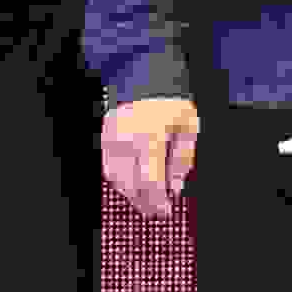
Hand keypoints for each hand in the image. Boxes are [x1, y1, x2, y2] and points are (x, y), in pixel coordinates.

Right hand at [99, 98, 199, 217]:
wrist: (145, 80)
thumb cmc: (169, 103)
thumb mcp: (188, 127)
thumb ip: (182, 159)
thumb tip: (175, 188)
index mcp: (149, 136)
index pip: (150, 181)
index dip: (157, 201)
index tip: (165, 211)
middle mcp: (125, 140)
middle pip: (131, 185)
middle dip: (146, 201)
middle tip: (158, 209)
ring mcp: (110, 140)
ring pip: (117, 180)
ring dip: (133, 191)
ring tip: (148, 194)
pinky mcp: (103, 139)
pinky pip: (109, 169)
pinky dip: (122, 179)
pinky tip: (135, 179)